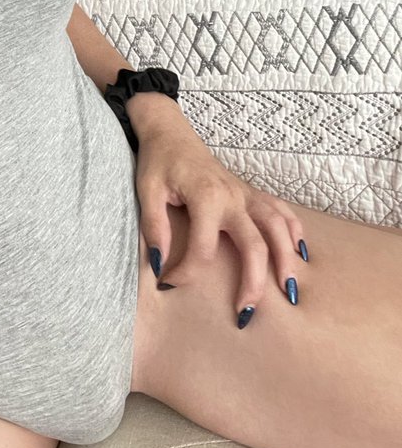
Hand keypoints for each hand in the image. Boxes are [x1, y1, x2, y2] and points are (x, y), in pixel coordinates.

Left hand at [128, 95, 307, 324]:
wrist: (170, 133)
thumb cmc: (159, 162)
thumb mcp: (147, 192)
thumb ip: (155, 228)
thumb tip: (160, 265)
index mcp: (206, 198)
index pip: (202, 249)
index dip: (186, 273)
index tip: (168, 283)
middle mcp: (233, 197)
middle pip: (254, 245)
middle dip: (253, 282)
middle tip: (246, 314)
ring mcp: (246, 194)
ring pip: (277, 228)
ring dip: (286, 259)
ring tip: (289, 291)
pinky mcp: (250, 192)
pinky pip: (280, 210)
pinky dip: (294, 230)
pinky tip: (300, 251)